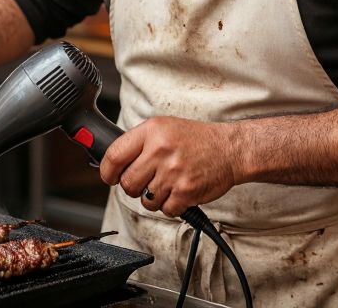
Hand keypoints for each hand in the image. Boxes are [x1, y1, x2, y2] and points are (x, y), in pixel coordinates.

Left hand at [98, 117, 241, 217]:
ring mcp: (173, 172)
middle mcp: (160, 150)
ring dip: (155, 198)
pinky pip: (165, 209)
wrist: (230, 149)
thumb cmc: (196, 140)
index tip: (111, 177)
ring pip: (146, 200)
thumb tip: (112, 164)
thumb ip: (139, 143)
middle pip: (128, 184)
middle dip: (135, 188)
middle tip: (148, 181)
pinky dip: (172, 205)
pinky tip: (181, 191)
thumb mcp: (164, 128)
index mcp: (152, 131)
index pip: (114, 156)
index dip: (107, 172)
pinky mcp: (186, 191)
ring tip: (169, 184)